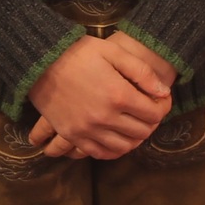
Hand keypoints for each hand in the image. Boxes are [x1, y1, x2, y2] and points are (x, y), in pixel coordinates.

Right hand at [27, 35, 173, 159]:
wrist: (41, 61)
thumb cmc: (79, 52)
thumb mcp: (113, 51)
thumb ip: (141, 72)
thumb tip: (164, 92)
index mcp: (118, 95)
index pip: (154, 113)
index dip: (163, 107)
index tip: (161, 99)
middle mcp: (105, 117)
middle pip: (142, 132)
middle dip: (151, 122)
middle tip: (149, 111)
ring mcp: (87, 130)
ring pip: (123, 147)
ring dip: (134, 138)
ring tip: (135, 125)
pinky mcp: (73, 135)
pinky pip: (99, 153)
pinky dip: (113, 150)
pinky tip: (116, 139)